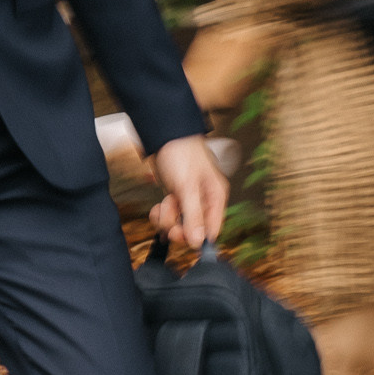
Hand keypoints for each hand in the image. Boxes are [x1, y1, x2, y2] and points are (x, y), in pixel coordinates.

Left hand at [149, 133, 227, 251]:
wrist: (162, 132)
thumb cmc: (181, 152)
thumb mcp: (188, 186)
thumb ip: (193, 215)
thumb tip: (198, 242)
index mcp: (216, 197)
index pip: (212, 230)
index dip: (197, 237)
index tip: (181, 235)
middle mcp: (204, 200)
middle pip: (193, 230)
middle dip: (178, 226)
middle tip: (169, 217)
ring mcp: (188, 199)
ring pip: (178, 224)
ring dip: (167, 218)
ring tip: (165, 201)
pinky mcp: (174, 197)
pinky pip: (168, 216)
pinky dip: (160, 214)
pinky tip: (157, 207)